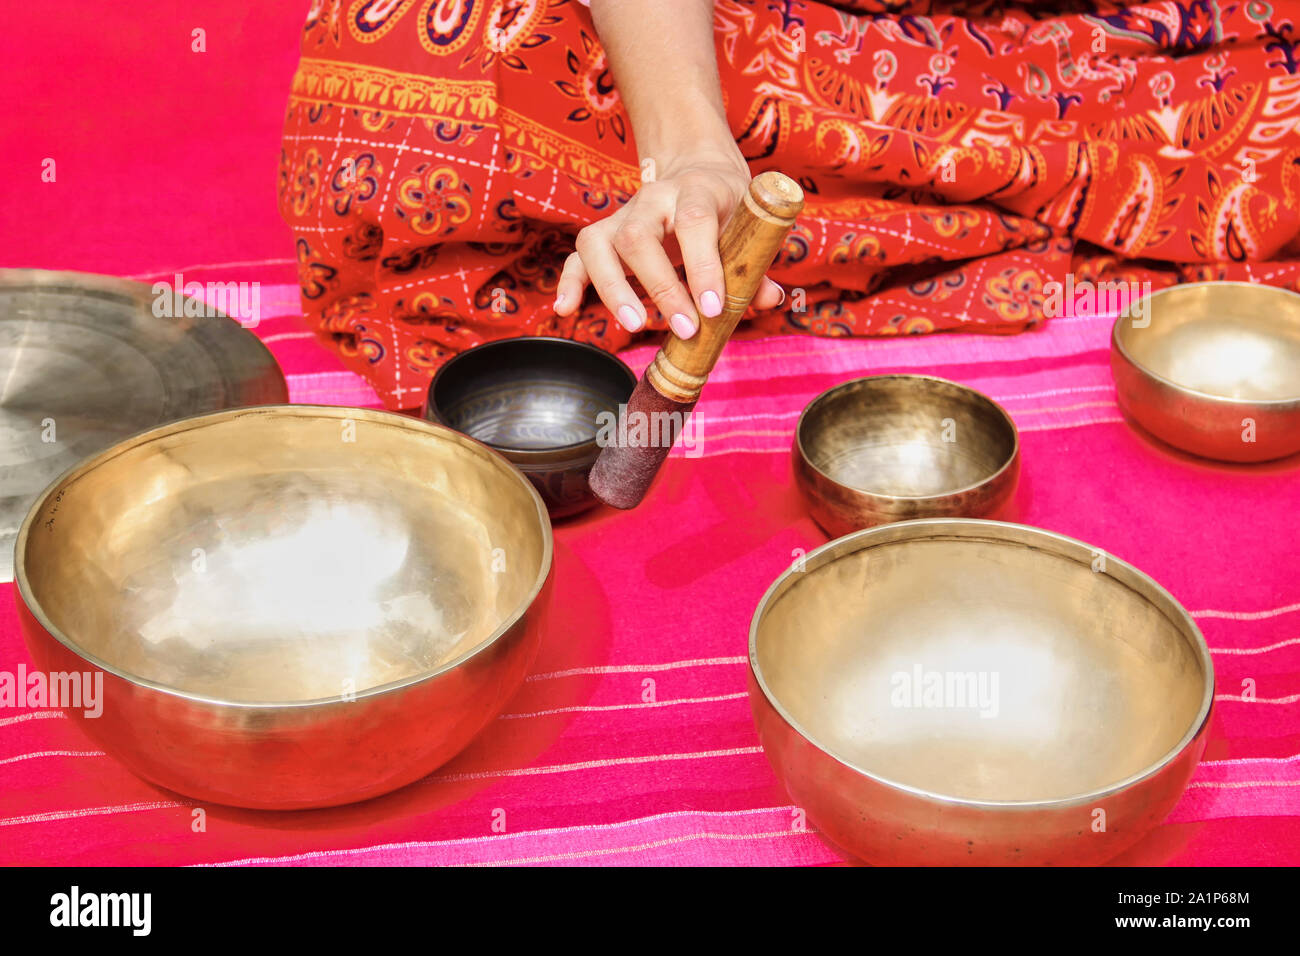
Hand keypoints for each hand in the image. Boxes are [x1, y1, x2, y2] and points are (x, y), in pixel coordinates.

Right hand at [553, 148, 784, 338]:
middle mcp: (652, 199)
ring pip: (600, 244)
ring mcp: (622, 215)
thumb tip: (770, 299)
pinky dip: (569, 283)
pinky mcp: (603, 234)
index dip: (703, 266)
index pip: (695, 222)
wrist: (695, 169)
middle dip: (660, 287)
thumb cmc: (725, 205)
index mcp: (696, 190)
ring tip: (635, 324)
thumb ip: (756, 263)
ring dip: (614, 289)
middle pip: (638, 236)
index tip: (712, 308)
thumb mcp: (748, 224)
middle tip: (685, 329)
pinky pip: (577, 257)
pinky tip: (565, 309)